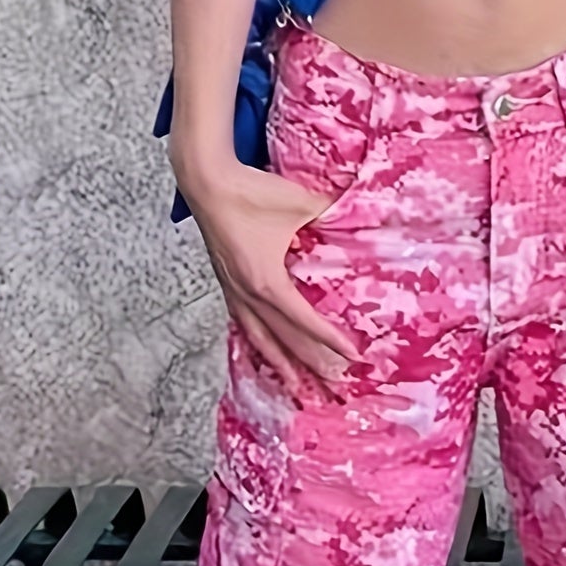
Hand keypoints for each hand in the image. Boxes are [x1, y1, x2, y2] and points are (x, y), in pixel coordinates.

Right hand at [173, 150, 360, 402]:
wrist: (205, 180)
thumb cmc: (249, 191)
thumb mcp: (300, 203)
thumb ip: (332, 214)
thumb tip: (360, 218)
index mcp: (267, 282)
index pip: (305, 321)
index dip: (330, 340)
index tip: (353, 356)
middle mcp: (249, 294)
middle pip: (284, 339)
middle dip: (310, 364)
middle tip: (332, 385)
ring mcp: (234, 291)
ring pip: (259, 337)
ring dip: (279, 363)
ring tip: (294, 385)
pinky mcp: (226, 283)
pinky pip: (243, 322)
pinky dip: (256, 341)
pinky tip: (262, 350)